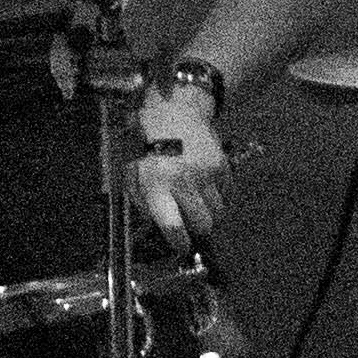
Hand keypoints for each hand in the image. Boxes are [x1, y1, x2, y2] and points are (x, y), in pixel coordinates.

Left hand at [131, 88, 230, 247]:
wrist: (173, 110)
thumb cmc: (144, 142)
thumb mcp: (130, 170)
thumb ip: (141, 200)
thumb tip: (158, 226)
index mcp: (156, 184)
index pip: (174, 227)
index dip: (179, 244)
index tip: (181, 247)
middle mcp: (183, 181)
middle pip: (204, 225)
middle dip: (197, 229)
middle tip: (189, 222)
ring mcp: (206, 174)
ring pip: (218, 212)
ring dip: (208, 212)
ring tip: (194, 198)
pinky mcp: (222, 166)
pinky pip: (226, 194)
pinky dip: (218, 195)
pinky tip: (203, 182)